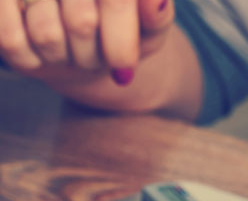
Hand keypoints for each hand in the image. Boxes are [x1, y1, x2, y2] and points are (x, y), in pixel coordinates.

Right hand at [0, 0, 173, 84]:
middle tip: (95, 57)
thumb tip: (155, 0)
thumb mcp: (149, 28)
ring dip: (64, 59)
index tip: (124, 70)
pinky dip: (31, 60)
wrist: (85, 41)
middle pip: (82, 24)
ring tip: (70, 50)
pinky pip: (10, 40)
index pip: (116, 3)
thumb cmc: (122, 30)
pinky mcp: (1, 2)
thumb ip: (156, 16)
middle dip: (93, 56)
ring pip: (47, 35)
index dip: (120, 44)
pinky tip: (41, 54)